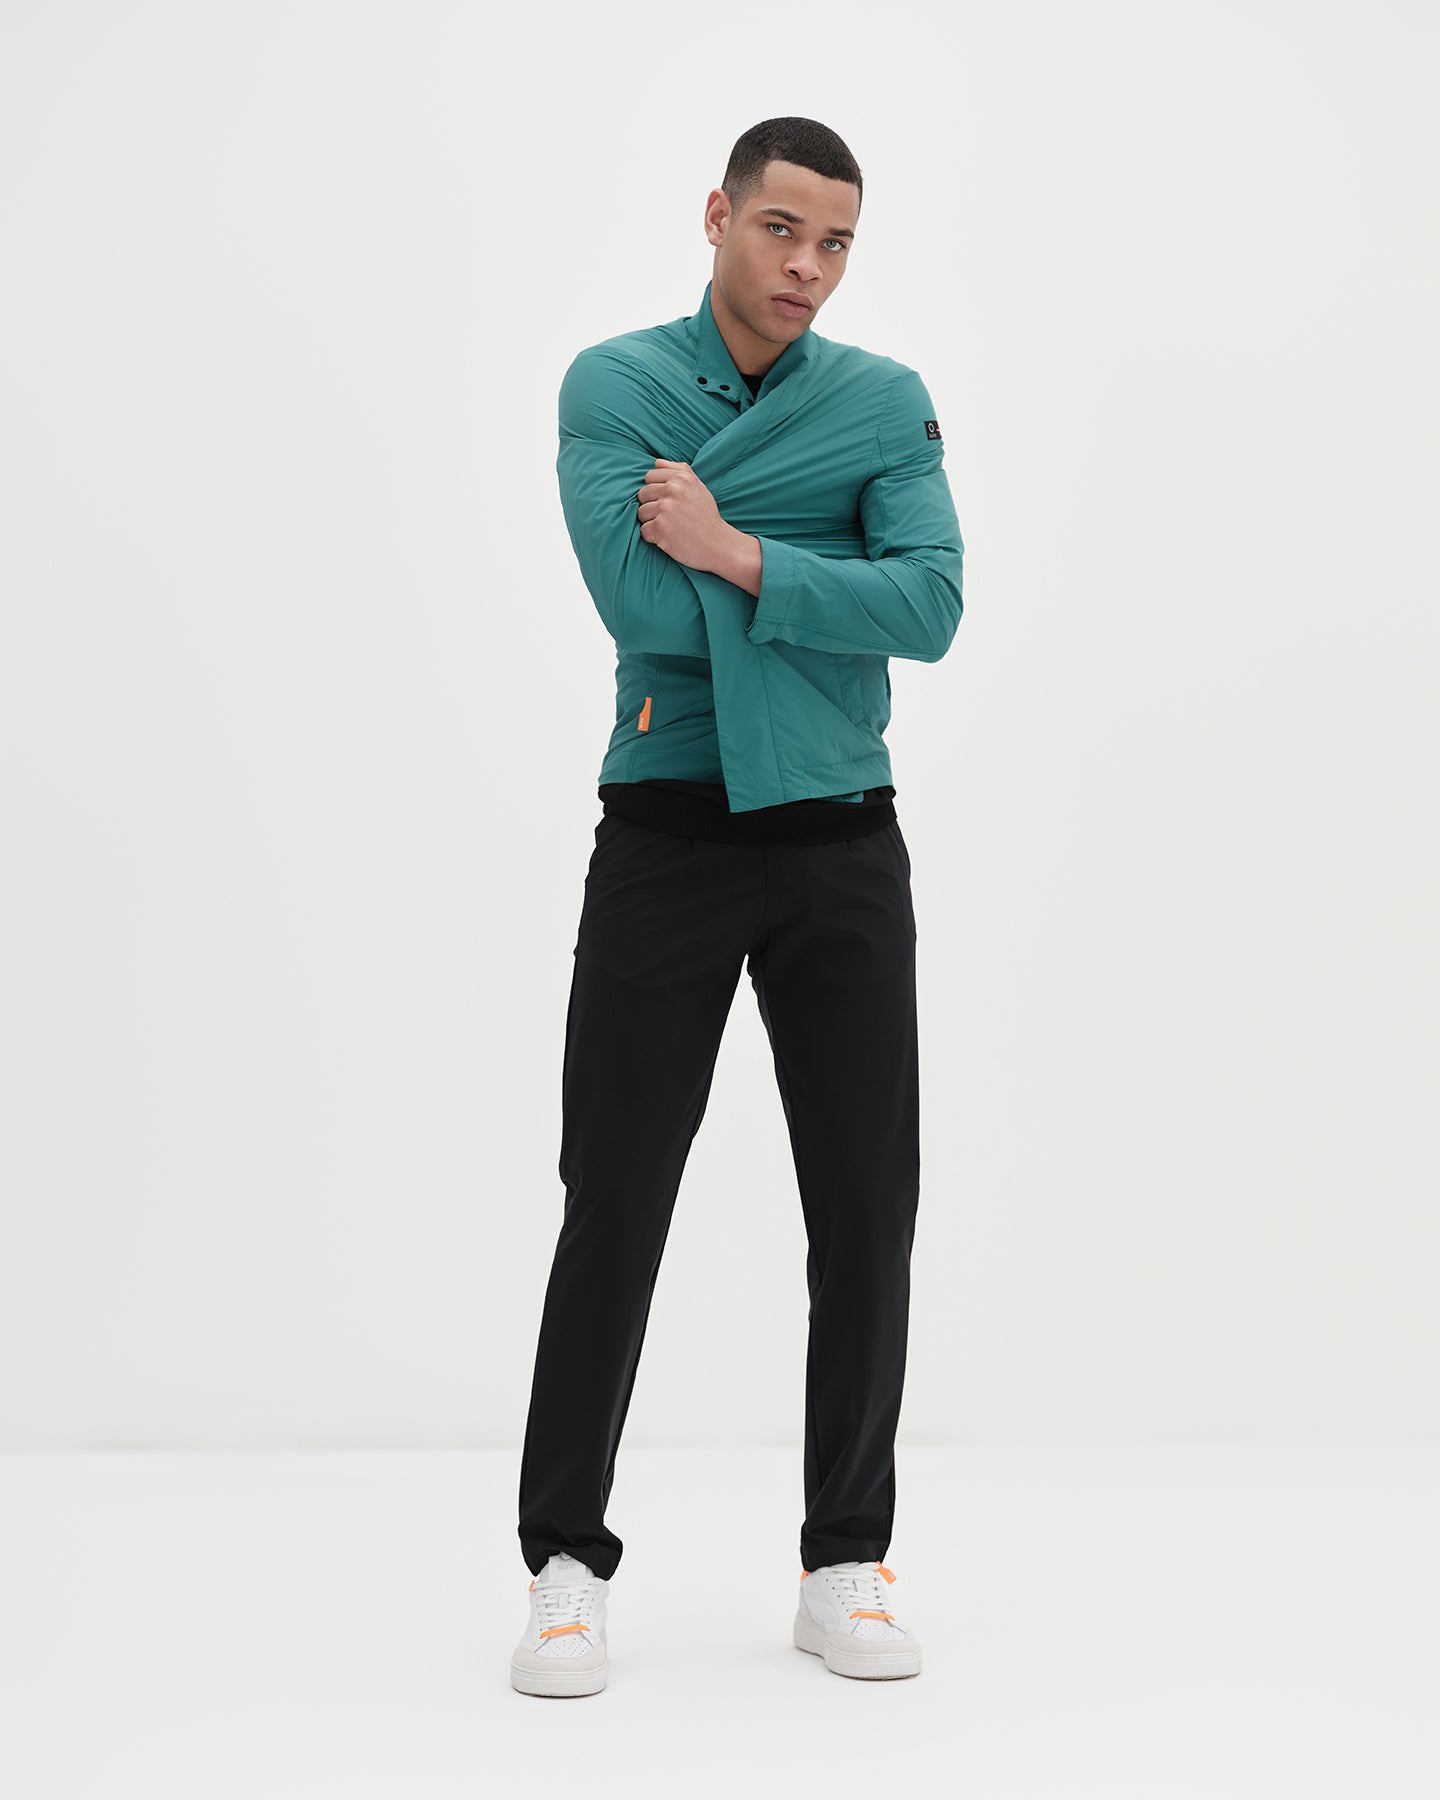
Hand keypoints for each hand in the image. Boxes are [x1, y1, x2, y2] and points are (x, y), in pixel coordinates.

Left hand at [636, 459, 733, 573]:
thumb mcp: (699, 488)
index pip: (649, 477)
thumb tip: (657, 462)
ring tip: (669, 527)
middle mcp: (672, 490)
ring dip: (651, 522)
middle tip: (669, 517)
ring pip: (641, 513)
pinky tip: (668, 538)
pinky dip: (653, 537)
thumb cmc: (706, 516)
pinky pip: (644, 531)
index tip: (668, 502)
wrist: (718, 545)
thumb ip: (680, 471)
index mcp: (681, 478)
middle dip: (652, 506)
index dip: (655, 491)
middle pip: (642, 494)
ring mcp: (665, 509)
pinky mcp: (660, 528)